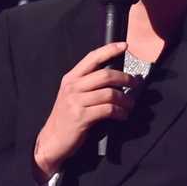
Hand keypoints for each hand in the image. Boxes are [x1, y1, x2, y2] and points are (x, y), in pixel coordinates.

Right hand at [33, 41, 137, 177]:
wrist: (52, 140)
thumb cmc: (67, 117)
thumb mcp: (72, 95)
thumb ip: (87, 84)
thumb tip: (114, 76)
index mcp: (71, 78)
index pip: (92, 58)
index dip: (109, 50)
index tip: (124, 45)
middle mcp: (72, 87)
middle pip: (106, 75)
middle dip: (125, 78)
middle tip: (135, 83)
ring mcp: (76, 102)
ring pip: (110, 93)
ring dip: (125, 100)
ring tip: (130, 105)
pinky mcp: (81, 117)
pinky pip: (108, 110)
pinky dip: (120, 112)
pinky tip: (123, 115)